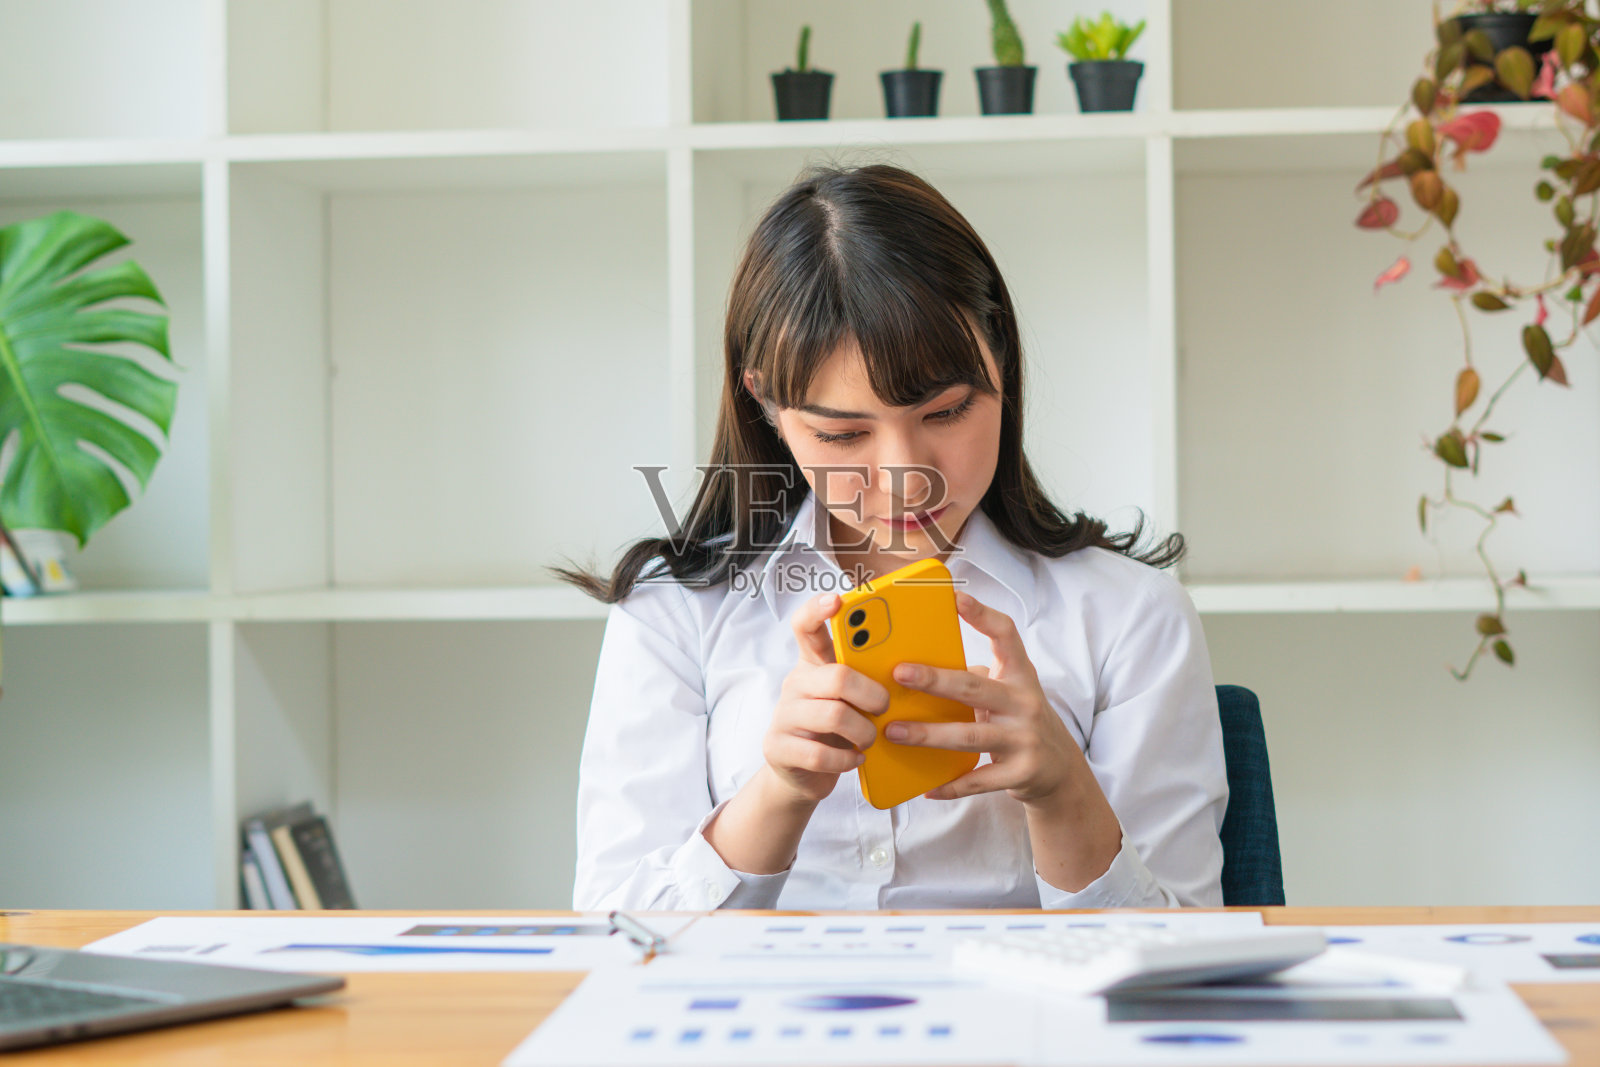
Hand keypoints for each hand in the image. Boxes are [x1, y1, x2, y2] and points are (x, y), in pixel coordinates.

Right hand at [763, 592, 890, 803]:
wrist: (801, 773)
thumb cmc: (835, 729)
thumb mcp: (850, 698)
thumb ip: (866, 678)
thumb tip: (907, 667)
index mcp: (813, 664)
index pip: (805, 626)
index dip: (817, 610)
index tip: (837, 600)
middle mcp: (796, 684)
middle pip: (838, 676)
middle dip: (871, 695)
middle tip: (883, 708)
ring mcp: (784, 715)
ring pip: (834, 715)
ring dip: (864, 732)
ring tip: (870, 739)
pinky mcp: (778, 747)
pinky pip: (820, 754)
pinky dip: (846, 759)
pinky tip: (855, 758)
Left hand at [884, 591, 1083, 805]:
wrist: (1060, 770)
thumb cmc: (1020, 721)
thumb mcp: (1009, 693)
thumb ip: (974, 679)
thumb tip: (916, 667)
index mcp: (1020, 675)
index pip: (1007, 635)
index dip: (982, 615)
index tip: (955, 598)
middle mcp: (1025, 703)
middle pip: (974, 687)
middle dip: (934, 680)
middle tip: (899, 674)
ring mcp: (1025, 739)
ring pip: (969, 736)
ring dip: (928, 735)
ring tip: (894, 732)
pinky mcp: (1021, 773)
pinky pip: (979, 780)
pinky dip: (951, 785)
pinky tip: (927, 787)